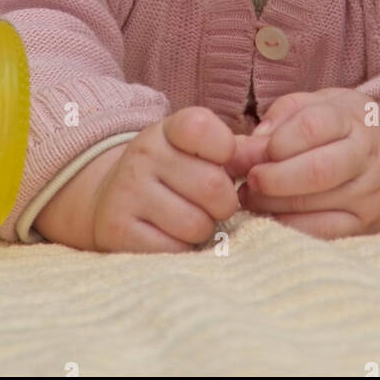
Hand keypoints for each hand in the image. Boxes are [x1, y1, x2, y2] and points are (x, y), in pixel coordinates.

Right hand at [74, 107, 242, 252]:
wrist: (110, 198)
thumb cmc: (173, 174)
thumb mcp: (197, 150)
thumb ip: (237, 150)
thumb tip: (268, 159)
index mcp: (167, 130)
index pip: (202, 129)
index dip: (225, 152)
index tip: (222, 163)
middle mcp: (143, 154)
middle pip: (212, 186)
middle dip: (223, 204)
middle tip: (211, 205)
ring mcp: (127, 191)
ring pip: (196, 224)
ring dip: (203, 230)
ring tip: (189, 220)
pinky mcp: (118, 229)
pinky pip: (173, 250)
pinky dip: (181, 249)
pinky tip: (170, 236)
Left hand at [236, 88, 379, 237]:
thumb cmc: (352, 129)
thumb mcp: (325, 104)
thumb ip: (284, 115)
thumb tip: (245, 146)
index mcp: (356, 118)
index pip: (314, 126)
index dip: (277, 140)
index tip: (254, 150)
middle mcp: (369, 157)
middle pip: (315, 171)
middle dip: (272, 178)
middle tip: (247, 179)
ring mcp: (370, 195)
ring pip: (314, 205)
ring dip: (271, 204)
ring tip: (250, 196)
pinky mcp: (367, 226)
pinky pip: (321, 233)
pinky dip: (287, 226)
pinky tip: (270, 216)